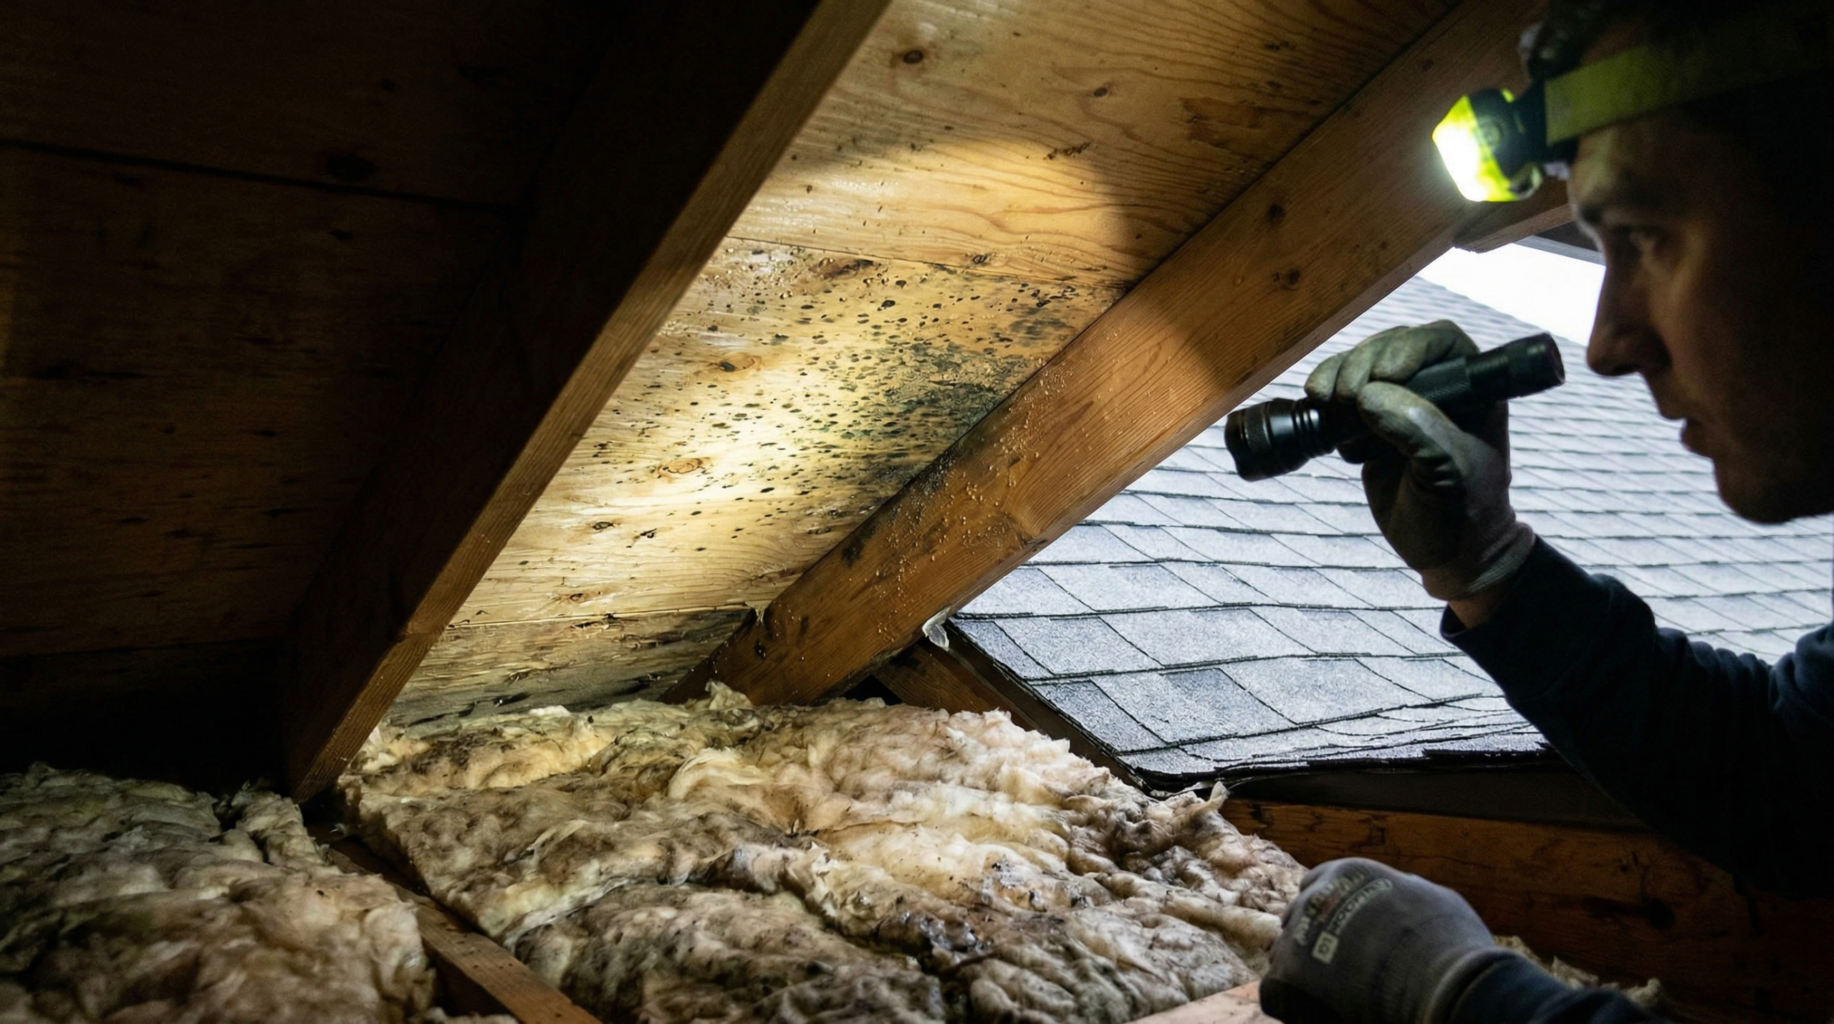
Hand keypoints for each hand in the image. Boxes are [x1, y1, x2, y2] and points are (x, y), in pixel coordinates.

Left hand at [1260, 858, 1511, 1023]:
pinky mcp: (1287, 977)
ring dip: (1299, 969)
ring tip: (1326, 992)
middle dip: (1309, 936)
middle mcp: (1314, 898)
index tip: (1338, 929)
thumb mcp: (1433, 898)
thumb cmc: (1449, 943)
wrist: (1441, 985)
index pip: (1318, 884)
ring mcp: (1298, 936)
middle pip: (1297, 917)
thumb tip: (1404, 888)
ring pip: (1283, 952)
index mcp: (1346, 874)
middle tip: (1331, 963)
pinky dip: (1290, 1002)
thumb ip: (1406, 890)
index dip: (1327, 908)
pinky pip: (1274, 989)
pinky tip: (1314, 1011)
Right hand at [1306, 321, 1534, 602]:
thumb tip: (1369, 395)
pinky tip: (1321, 408)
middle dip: (1363, 363)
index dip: (1409, 348)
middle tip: (1346, 397)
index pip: (1441, 343)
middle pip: (1394, 347)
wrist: (1446, 554)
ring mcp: (1402, 404)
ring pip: (1364, 366)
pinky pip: (1344, 395)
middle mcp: (1439, 389)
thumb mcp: (1448, 472)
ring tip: (1325, 400)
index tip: (1384, 375)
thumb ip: (1416, 428)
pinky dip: (1327, 395)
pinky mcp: (1372, 425)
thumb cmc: (1461, 514)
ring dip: (1338, 375)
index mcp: (1473, 391)